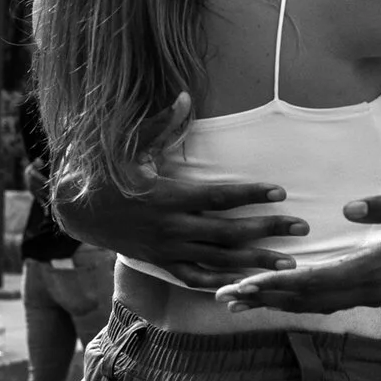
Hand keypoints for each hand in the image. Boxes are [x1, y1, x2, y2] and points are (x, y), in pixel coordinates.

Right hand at [49, 92, 307, 288]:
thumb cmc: (108, 171)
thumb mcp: (131, 145)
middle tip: (302, 227)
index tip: (281, 192)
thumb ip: (163, 124)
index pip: (218, 196)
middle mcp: (171, 227)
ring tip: (289, 263)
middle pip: (228, 231)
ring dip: (255, 262)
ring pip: (219, 259)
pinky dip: (222, 283)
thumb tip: (186, 95)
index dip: (251, 193)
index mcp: (168, 196)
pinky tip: (249, 284)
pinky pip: (196, 278)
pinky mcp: (162, 263)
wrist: (79, 209)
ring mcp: (167, 249)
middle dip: (267, 230)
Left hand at [215, 184, 380, 314]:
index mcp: (375, 269)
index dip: (274, 285)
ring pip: (317, 304)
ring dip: (279, 302)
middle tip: (224, 297)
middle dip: (264, 298)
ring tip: (243, 302)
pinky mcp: (378, 286)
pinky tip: (285, 296)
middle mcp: (370, 287)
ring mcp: (374, 290)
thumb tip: (350, 208)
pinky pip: (331, 299)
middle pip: (307, 299)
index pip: (313, 282)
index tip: (241, 286)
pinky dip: (302, 300)